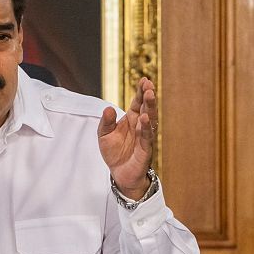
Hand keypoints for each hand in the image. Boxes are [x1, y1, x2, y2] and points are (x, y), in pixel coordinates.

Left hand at [97, 77, 157, 199]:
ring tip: (149, 95)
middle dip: (147, 96)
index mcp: (131, 119)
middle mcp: (140, 126)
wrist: (119, 173)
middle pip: (145, 108)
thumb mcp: (104, 134)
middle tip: (149, 84)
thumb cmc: (114, 152)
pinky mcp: (145, 149)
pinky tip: (144, 118)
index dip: (140, 91)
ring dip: (149, 107)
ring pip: (149, 119)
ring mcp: (144, 137)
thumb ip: (106, 122)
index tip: (144, 79)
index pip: (137, 102)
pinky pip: (146, 136)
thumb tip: (108, 108)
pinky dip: (145, 127)